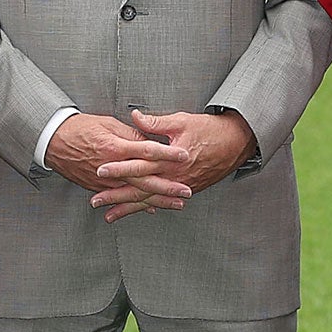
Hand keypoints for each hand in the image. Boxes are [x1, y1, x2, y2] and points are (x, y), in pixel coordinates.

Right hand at [46, 113, 190, 204]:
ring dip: (158, 200)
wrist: (53, 141)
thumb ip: (131, 134)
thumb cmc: (80, 128)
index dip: (168, 153)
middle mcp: (112, 168)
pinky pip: (121, 198)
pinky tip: (152, 209)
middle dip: (168, 187)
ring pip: (136, 194)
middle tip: (187, 191)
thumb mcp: (108, 123)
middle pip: (145, 180)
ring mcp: (105, 181)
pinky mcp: (98, 188)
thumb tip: (150, 141)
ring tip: (176, 204)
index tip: (185, 155)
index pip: (148, 151)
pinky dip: (137, 205)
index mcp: (115, 147)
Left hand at [95, 108, 255, 206]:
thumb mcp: (181, 121)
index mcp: (170, 159)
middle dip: (116, 196)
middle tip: (95, 201)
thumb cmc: (209, 130)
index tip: (99, 170)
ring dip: (128, 208)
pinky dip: (147, 207)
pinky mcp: (185, 189)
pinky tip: (135, 212)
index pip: (139, 165)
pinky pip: (162, 201)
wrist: (235, 143)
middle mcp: (174, 176)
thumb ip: (156, 122)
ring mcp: (180, 186)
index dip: (118, 168)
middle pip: (140, 189)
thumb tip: (135, 117)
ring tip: (109, 215)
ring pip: (150, 200)